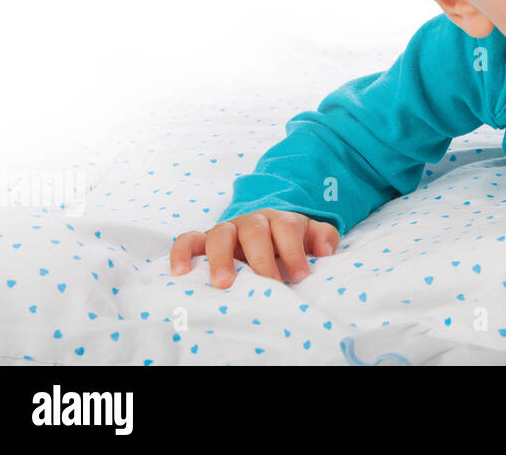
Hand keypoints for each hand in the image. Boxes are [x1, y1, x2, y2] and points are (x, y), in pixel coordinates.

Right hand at [169, 209, 339, 288]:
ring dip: (221, 258)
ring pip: (220, 234)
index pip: (287, 228)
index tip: (300, 276)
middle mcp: (251, 222)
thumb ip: (323, 238)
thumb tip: (325, 251)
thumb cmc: (288, 242)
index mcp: (279, 220)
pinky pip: (188, 240)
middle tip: (269, 282)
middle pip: (254, 230)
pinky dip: (182, 252)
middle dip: (261, 257)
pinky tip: (180, 272)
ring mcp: (226, 230)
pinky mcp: (203, 241)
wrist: (264, 234)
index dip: (294, 251)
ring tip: (223, 284)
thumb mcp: (310, 236)